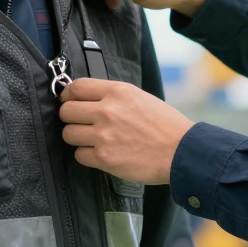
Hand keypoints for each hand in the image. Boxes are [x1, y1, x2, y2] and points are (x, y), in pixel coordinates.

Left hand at [59, 78, 194, 184]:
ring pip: (68, 134)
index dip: (68, 96)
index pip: (76, 88)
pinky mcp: (104, 158)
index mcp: (117, 92)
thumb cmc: (166, 125)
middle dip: (70, 118)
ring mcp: (104, 135)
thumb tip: (90, 100)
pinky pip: (79, 155)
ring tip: (92, 140)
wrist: (181, 151)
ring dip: (77, 138)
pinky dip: (87, 156)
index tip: (69, 101)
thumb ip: (113, 96)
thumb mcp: (140, 97)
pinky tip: (101, 154)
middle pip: (66, 111)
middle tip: (80, 123)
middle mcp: (107, 111)